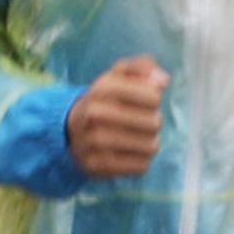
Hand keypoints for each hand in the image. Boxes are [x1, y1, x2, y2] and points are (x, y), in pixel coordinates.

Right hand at [67, 57, 165, 178]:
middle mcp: (94, 114)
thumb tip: (162, 80)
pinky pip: (140, 166)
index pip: (152, 96)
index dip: (155, 99)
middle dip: (153, 122)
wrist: (71, 131)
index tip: (145, 100)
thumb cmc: (105, 100)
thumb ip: (143, 67)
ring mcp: (94, 142)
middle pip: (154, 123)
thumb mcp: (119, 75)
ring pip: (150, 146)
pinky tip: (130, 153)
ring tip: (136, 137)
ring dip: (149, 142)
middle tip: (140, 121)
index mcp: (102, 88)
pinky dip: (141, 160)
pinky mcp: (97, 166)